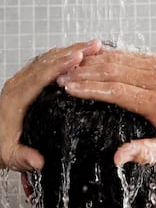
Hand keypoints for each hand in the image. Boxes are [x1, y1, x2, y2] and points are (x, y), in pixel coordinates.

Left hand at [0, 39, 101, 170]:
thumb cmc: (2, 143)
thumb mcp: (11, 155)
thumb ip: (24, 157)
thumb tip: (38, 161)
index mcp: (17, 98)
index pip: (41, 76)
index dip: (61, 65)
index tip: (79, 57)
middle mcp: (20, 84)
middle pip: (48, 61)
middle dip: (73, 51)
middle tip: (94, 46)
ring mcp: (24, 80)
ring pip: (49, 59)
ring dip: (71, 51)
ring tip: (92, 48)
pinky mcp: (29, 81)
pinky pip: (48, 64)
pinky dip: (65, 57)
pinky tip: (79, 57)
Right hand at [58, 49, 155, 165]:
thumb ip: (144, 152)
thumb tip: (117, 157)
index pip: (115, 90)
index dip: (90, 89)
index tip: (69, 88)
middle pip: (114, 72)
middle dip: (85, 73)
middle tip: (64, 76)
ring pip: (120, 60)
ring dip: (94, 63)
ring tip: (73, 66)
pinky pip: (131, 55)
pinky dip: (111, 56)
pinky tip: (96, 58)